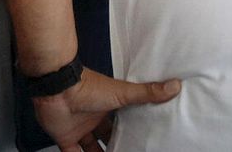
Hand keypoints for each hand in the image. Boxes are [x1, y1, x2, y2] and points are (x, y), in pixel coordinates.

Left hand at [32, 70, 180, 151]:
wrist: (57, 88)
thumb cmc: (87, 87)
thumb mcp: (123, 92)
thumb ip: (147, 93)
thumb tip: (175, 85)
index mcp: (107, 106)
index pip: (120, 123)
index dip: (129, 132)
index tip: (139, 141)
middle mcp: (92, 118)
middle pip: (106, 137)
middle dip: (115, 146)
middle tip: (128, 151)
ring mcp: (78, 128)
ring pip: (91, 148)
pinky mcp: (65, 138)